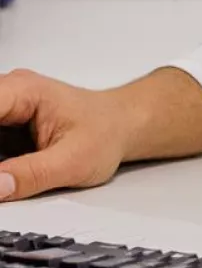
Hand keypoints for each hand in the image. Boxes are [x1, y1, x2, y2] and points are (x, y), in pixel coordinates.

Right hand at [0, 70, 138, 200]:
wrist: (124, 125)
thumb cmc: (107, 132)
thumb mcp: (74, 161)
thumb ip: (31, 175)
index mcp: (22, 91)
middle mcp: (8, 93)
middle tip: (3, 176)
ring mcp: (2, 108)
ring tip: (8, 172)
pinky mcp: (1, 125)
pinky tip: (8, 173)